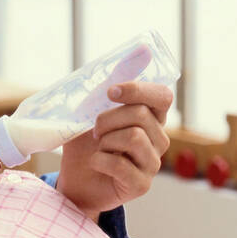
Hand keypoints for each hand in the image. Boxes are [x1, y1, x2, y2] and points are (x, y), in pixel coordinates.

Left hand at [57, 81, 172, 218]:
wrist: (74, 182)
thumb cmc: (84, 147)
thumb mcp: (88, 115)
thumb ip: (106, 90)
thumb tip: (135, 52)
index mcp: (150, 119)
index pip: (162, 96)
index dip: (138, 90)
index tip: (110, 92)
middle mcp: (158, 140)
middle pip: (140, 114)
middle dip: (107, 118)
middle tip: (94, 131)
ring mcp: (152, 163)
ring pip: (134, 137)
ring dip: (105, 141)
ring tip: (98, 149)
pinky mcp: (142, 185)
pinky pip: (120, 164)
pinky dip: (99, 161)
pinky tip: (95, 164)